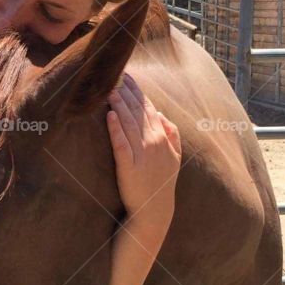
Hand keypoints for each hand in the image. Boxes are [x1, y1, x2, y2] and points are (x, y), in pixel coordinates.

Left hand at [107, 73, 181, 227]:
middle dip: (125, 92)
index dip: (136, 91)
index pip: (148, 108)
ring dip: (118, 105)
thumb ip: (172, 133)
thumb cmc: (161, 182)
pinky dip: (115, 130)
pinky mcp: (128, 168)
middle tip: (113, 75)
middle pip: (137, 111)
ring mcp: (141, 155)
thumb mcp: (174, 156)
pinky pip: (121, 145)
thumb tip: (161, 113)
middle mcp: (153, 142)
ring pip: (128, 124)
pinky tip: (109, 117)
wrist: (154, 209)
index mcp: (162, 137)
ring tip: (109, 90)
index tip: (126, 76)